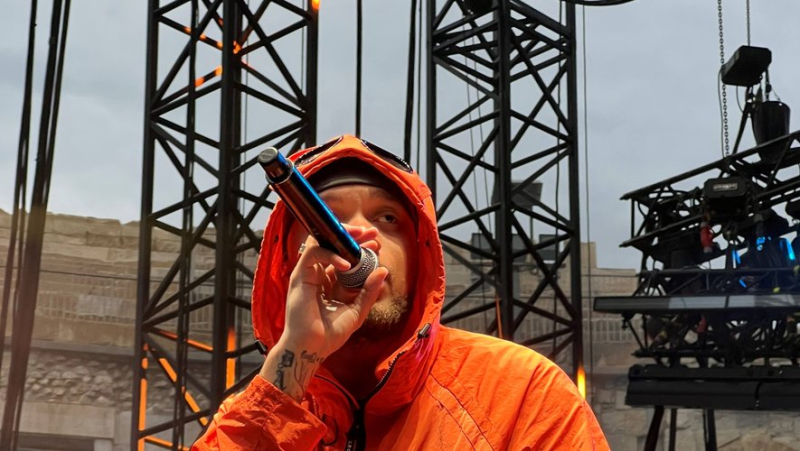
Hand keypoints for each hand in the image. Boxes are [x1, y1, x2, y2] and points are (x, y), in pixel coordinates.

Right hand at [259, 225, 386, 399]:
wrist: (311, 349)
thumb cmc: (330, 335)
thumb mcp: (357, 311)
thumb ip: (369, 292)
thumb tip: (383, 270)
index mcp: (330, 283)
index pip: (345, 257)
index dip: (360, 248)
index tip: (376, 244)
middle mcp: (318, 275)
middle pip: (333, 246)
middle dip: (353, 236)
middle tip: (372, 233)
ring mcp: (308, 274)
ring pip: (322, 243)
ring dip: (342, 237)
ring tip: (361, 237)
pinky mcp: (300, 276)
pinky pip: (314, 255)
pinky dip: (331, 255)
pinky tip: (348, 265)